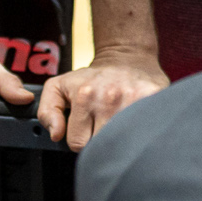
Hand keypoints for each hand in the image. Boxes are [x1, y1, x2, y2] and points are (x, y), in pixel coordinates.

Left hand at [38, 48, 168, 150]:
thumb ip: (47, 111)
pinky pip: (144, 129)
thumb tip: (56, 134)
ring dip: (120, 136)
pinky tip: (137, 120)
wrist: (127, 55)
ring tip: (119, 122)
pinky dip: (141, 129)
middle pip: (100, 145)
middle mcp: (109, 98)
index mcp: (84, 96)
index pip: (78, 144)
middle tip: (104, 125)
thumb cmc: (93, 77)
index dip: (82, 139)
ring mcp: (133, 98)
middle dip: (100, 140)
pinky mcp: (154, 97)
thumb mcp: (59, 86)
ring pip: (122, 141)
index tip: (88, 128)